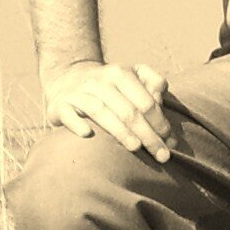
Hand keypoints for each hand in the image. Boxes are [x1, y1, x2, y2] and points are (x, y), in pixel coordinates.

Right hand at [43, 60, 174, 162]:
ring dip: (119, 131)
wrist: (68, 77)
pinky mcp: (59, 105)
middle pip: (128, 111)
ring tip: (136, 148)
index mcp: (120, 74)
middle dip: (148, 135)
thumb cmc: (111, 85)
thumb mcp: (133, 75)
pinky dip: (77, 123)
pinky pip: (68, 114)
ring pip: (101, 112)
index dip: (160, 122)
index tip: (171, 142)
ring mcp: (77, 92)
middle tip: (162, 155)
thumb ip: (152, 82)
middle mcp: (98, 81)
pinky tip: (87, 134)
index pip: (145, 102)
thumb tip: (160, 98)